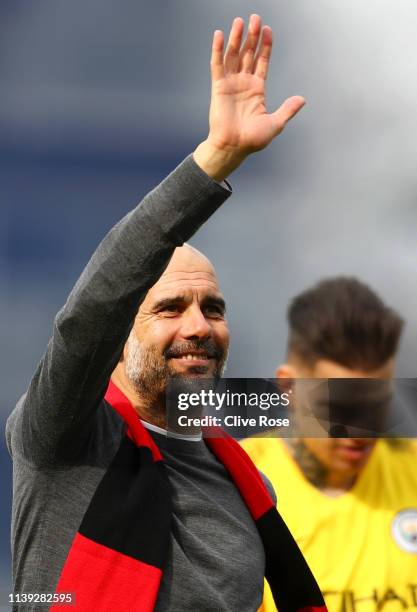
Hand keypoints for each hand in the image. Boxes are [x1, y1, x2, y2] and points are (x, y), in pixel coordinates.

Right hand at [194, 15, 304, 180]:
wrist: (233, 147)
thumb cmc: (252, 140)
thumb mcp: (275, 124)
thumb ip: (287, 110)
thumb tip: (302, 99)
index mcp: (257, 89)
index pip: (262, 62)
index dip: (265, 46)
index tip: (268, 30)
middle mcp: (243, 83)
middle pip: (248, 54)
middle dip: (252, 36)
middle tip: (255, 18)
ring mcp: (230, 84)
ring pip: (233, 55)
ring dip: (236, 38)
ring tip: (239, 21)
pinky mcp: (218, 87)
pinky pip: (217, 65)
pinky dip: (217, 50)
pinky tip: (219, 35)